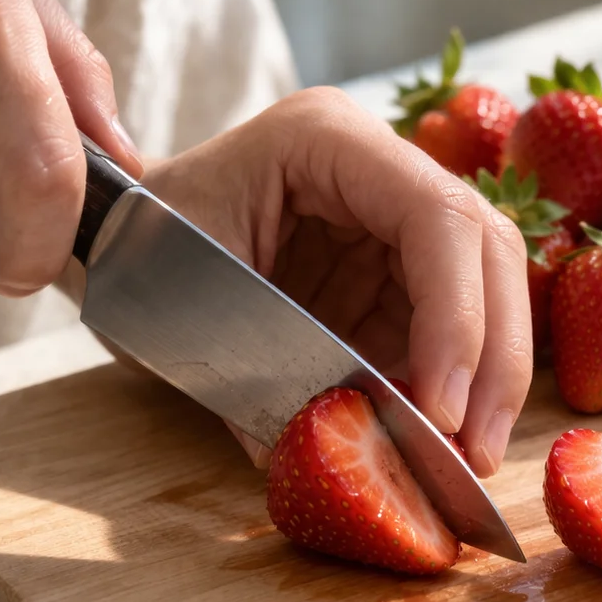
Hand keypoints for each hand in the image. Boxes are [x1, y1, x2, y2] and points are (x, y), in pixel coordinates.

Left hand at [139, 88, 534, 476]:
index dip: (457, 315)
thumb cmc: (133, 248)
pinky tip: (443, 446)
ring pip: (489, 291)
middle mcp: (380, 168)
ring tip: (470, 461)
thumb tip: (342, 447)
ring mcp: (394, 221)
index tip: (442, 408)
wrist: (107, 245)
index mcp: (328, 139)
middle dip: (494, 358)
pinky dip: (454, 392)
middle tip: (477, 452)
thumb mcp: (186, 301)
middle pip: (486, 250)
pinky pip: (450, 332)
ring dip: (489, 383)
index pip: (436, 217)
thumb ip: (267, 371)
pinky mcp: (397, 275)